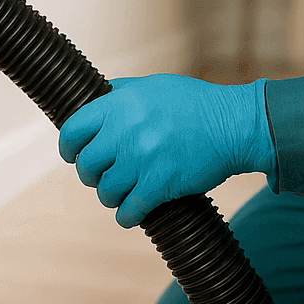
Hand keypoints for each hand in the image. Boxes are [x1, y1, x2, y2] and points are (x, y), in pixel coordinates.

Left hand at [58, 74, 274, 227]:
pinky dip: (127, 216)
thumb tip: (94, 100)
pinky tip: (133, 212)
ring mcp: (142, 158)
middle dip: (93, 175)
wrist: (234, 125)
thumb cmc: (196, 104)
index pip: (73, 130)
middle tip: (105, 176)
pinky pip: (128, 211)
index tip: (74, 155)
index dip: (69, 147)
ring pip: (106, 192)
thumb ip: (122, 93)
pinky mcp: (160, 184)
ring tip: (123, 193)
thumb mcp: (155, 86)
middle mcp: (127, 130)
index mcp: (121, 103)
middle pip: (88, 165)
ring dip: (112, 196)